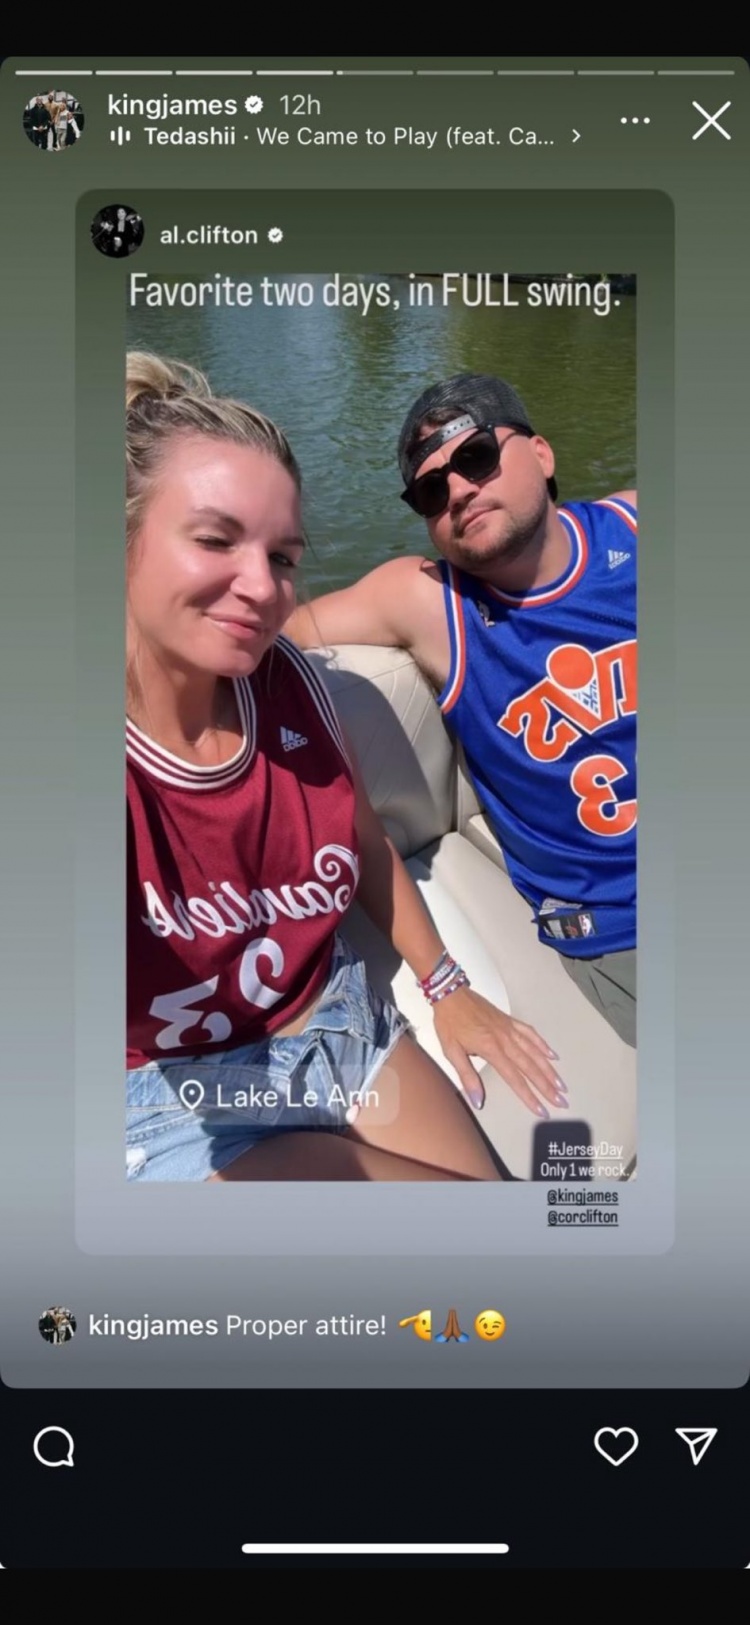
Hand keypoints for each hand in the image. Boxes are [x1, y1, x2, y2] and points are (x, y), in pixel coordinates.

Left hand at [431, 986, 565, 1117]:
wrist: (451, 993)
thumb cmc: (449, 1023)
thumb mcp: (451, 1052)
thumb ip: (467, 1077)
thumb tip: (478, 1102)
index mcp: (492, 1050)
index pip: (515, 1079)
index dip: (529, 1096)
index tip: (541, 1110)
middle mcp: (506, 1040)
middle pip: (531, 1067)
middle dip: (547, 1086)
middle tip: (561, 1101)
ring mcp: (510, 1029)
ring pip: (535, 1052)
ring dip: (549, 1069)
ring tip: (561, 1084)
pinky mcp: (510, 1020)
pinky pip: (531, 1033)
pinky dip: (543, 1044)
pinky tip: (552, 1055)